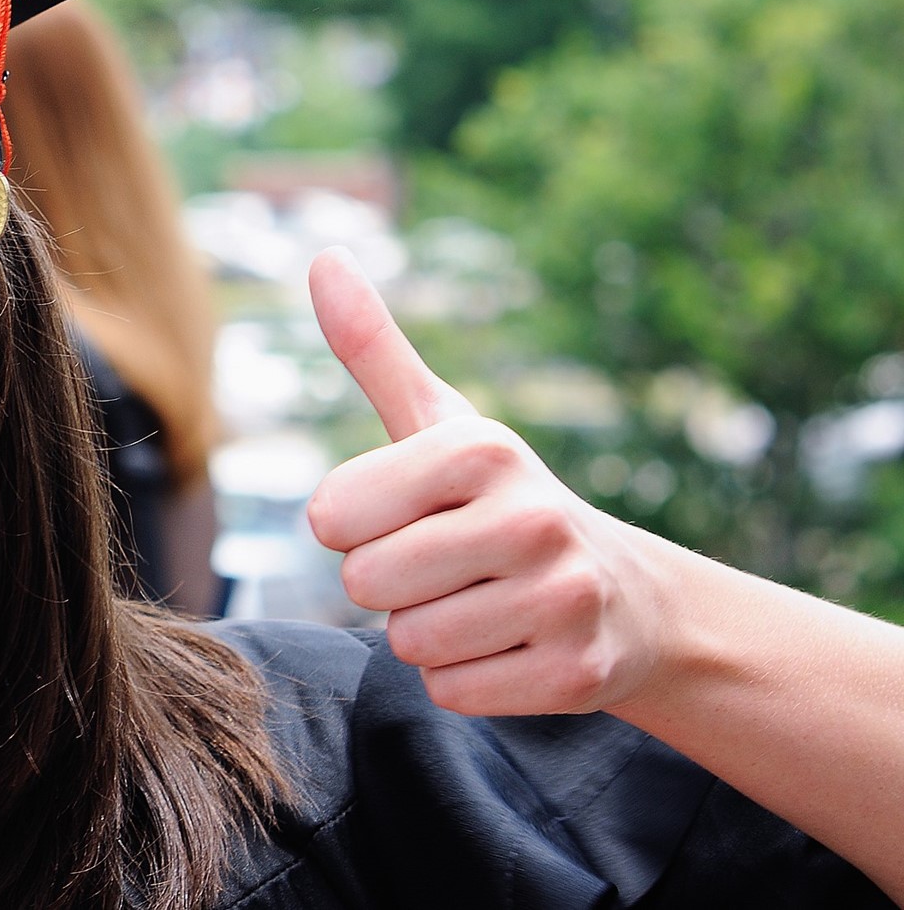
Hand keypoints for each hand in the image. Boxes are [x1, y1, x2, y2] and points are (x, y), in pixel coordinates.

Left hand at [305, 248, 677, 715]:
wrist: (627, 594)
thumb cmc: (499, 498)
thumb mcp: (439, 419)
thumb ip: (372, 348)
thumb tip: (322, 256)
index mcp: (480, 450)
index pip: (332, 516)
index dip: (355, 524)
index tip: (408, 512)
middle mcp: (530, 518)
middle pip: (366, 584)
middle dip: (390, 584)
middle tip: (449, 564)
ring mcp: (561, 600)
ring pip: (408, 643)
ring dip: (429, 632)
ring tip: (483, 601)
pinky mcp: (576, 675)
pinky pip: (453, 692)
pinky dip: (468, 680)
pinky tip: (511, 645)